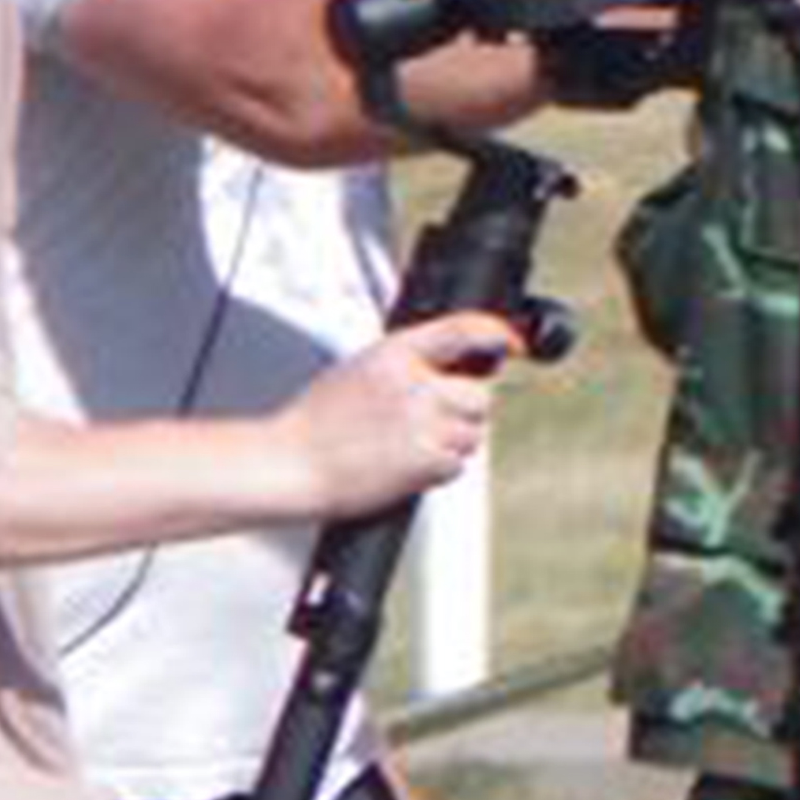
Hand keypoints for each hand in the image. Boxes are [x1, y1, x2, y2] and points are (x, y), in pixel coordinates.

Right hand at [283, 310, 511, 511]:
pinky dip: (438, 470)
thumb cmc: (317, 421)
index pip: (462, 330)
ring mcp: (421, 424)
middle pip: (479, 396)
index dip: (495, 334)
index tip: (512, 344)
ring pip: (473, 434)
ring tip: (403, 446)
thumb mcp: (359, 369)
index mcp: (394, 354)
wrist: (287, 464)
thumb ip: (408, 363)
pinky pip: (457, 464)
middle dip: (462, 412)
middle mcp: (413, 385)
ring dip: (451, 443)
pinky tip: (402, 465)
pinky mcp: (424, 461)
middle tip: (425, 424)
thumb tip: (461, 365)